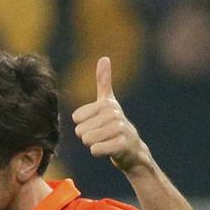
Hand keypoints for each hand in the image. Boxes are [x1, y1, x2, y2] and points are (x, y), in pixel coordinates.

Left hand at [71, 57, 149, 173]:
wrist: (133, 149)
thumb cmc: (115, 126)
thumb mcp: (109, 102)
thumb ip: (104, 81)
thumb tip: (104, 57)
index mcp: (106, 104)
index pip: (76, 117)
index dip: (83, 124)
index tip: (96, 124)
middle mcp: (114, 114)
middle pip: (80, 130)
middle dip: (88, 136)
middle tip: (102, 135)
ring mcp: (119, 129)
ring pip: (87, 140)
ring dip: (93, 145)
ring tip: (105, 142)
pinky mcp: (122, 144)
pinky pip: (96, 149)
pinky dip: (98, 152)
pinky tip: (108, 150)